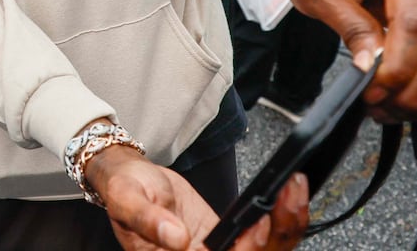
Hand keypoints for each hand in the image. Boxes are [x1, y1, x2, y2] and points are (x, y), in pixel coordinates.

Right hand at [88, 146, 308, 249]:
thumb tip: (177, 238)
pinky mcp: (229, 238)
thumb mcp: (126, 197)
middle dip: (276, 236)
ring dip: (285, 228)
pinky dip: (280, 218)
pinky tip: (288, 192)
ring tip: (292, 189)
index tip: (257, 225)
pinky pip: (262, 236)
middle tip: (287, 198)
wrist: (128, 178)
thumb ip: (147, 220)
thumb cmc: (124, 189)